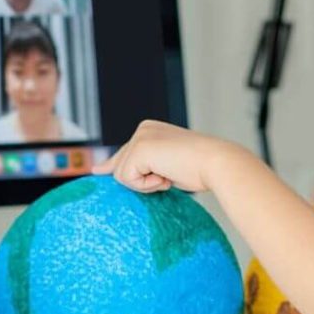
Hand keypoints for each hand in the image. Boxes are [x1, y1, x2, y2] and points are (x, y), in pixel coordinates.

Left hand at [92, 119, 235, 193]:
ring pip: (121, 175)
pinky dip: (146, 185)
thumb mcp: (166, 166)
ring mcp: (140, 137)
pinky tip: (166, 176)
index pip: (125, 154)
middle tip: (169, 175)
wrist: (216, 163)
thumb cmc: (198, 169)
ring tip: (170, 175)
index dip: (115, 167)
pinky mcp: (140, 149)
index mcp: (150, 129)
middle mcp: (143, 128)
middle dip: (139, 179)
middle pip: (119, 166)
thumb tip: (106, 172)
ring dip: (145, 184)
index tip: (97, 170)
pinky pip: (127, 179)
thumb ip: (141, 167)